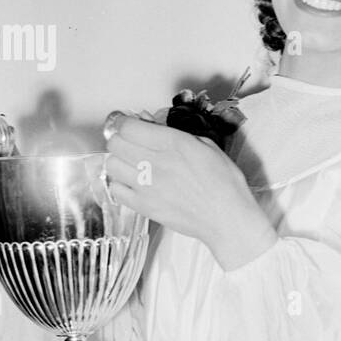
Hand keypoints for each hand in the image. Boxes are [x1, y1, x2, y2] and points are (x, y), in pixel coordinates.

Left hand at [104, 116, 277, 271]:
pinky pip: (115, 189)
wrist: (228, 219)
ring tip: (131, 163)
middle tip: (130, 142)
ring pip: (111, 164)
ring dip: (119, 160)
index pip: (129, 126)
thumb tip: (149, 122)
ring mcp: (148, 186)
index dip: (124, 122)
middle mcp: (157, 163)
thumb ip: (174, 133)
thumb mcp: (207, 146)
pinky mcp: (144, 206)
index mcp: (175, 144)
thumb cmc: (224, 183)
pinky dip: (120, 184)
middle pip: (116, 142)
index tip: (127, 124)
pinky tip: (133, 184)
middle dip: (120, 138)